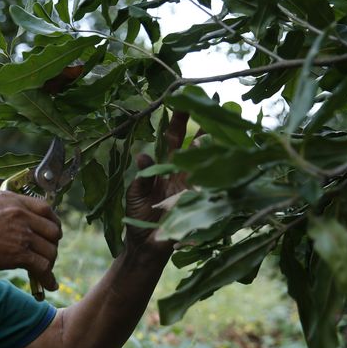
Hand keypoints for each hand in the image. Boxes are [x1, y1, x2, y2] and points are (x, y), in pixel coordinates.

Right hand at [0, 190, 61, 289]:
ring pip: (50, 250)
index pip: (45, 208)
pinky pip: (43, 267)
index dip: (53, 220)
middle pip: (53, 230)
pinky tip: (49, 285)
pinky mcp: (19, 254)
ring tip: (46, 271)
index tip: (53, 229)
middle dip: (53, 243)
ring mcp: (22, 235)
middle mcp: (21, 215)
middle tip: (48, 251)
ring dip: (50, 262)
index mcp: (12, 200)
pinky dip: (48, 278)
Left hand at [125, 111, 196, 252]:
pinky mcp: (194, 207)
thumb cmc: (139, 219)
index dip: (178, 121)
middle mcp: (181, 175)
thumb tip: (141, 155)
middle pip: (192, 147)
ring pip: (202, 165)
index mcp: (165, 169)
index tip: (181, 100)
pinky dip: (206, 182)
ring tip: (208, 135)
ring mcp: (190, 190)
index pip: (173, 140)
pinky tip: (210, 170)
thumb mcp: (136, 195)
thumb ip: (141, 176)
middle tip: (208, 106)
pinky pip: (203, 192)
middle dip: (200, 127)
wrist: (145, 248)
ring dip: (204, 152)